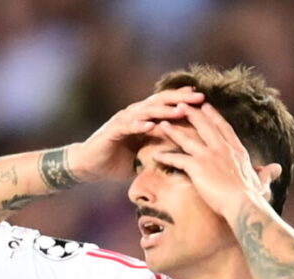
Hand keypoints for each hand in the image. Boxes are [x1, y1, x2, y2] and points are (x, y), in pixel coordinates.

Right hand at [67, 87, 204, 181]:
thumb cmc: (117, 160)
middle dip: (180, 99)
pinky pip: (128, 126)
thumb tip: (184, 153)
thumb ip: (160, 147)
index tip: (204, 100)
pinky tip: (151, 125)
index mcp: (143, 118)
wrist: (89, 165)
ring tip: (181, 110)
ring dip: (164, 111)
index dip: (184, 100)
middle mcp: (134, 114)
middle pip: (160, 102)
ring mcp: (122, 121)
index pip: (167, 104)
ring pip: (146, 112)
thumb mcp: (144, 154)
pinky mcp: (112, 131)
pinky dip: (139, 125)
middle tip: (200, 97)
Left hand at [154, 103, 281, 219]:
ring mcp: (209, 156)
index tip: (206, 106)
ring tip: (162, 122)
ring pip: (187, 139)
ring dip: (174, 129)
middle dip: (192, 114)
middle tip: (181, 104)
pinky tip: (155, 155)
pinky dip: (165, 157)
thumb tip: (278, 169)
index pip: (224, 128)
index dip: (214, 117)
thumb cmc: (253, 198)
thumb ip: (267, 173)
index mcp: (237, 151)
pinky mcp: (197, 167)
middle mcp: (222, 149)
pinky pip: (177, 159)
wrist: (244, 205)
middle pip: (204, 126)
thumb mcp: (263, 182)